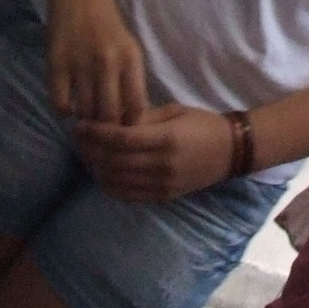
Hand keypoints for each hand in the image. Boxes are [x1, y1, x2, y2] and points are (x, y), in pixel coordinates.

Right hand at [45, 0, 146, 125]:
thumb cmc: (108, 25)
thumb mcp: (129, 49)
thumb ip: (131, 80)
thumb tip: (130, 119)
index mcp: (131, 59)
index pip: (137, 107)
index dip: (131, 126)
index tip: (125, 130)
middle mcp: (108, 63)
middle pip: (110, 114)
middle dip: (107, 128)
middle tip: (102, 129)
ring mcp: (81, 63)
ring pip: (86, 112)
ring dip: (85, 121)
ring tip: (85, 119)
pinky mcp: (56, 63)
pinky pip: (61, 102)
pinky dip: (64, 110)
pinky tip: (67, 105)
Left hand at [73, 104, 237, 201]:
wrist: (232, 151)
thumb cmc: (203, 124)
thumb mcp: (174, 111)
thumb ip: (143, 117)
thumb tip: (112, 120)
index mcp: (167, 138)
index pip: (121, 138)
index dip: (96, 133)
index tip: (79, 125)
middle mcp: (163, 164)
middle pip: (114, 161)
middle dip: (90, 149)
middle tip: (76, 138)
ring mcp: (163, 184)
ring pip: (117, 181)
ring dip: (96, 168)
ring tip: (86, 154)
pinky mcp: (164, 196)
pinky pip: (128, 195)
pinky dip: (109, 186)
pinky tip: (101, 173)